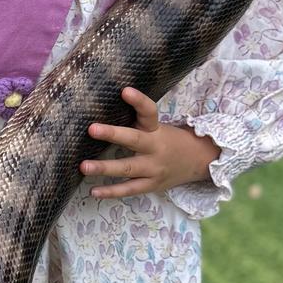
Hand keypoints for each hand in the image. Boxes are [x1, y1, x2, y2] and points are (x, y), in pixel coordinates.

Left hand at [81, 87, 220, 198]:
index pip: (149, 112)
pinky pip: (130, 190)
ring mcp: (154, 169)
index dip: (139, 101)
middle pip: (134, 140)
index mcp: (156, 129)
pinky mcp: (151, 185)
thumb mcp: (156, 127)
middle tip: (92, 129)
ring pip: (128, 169)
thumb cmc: (169, 140)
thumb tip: (102, 107)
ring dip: (105, 168)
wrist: (199, 161)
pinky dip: (111, 192)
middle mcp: (155, 148)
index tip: (125, 90)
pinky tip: (94, 191)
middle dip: (113, 134)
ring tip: (84, 166)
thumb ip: (136, 120)